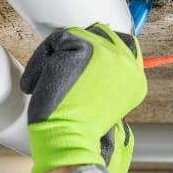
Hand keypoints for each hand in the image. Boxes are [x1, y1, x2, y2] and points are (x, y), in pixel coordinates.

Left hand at [21, 23, 145, 172]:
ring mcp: (106, 52)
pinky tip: (37, 86)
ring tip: (50, 86)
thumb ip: (105, 79)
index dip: (98, 47)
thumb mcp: (103, 103)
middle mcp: (126, 61)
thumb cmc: (81, 128)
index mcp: (135, 76)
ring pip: (72, 37)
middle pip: (97, 33)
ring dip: (55, 59)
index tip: (81, 62)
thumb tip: (89, 62)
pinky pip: (53, 43)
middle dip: (76, 48)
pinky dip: (40, 64)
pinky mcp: (82, 48)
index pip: (123, 43)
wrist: (71, 139)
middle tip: (59, 71)